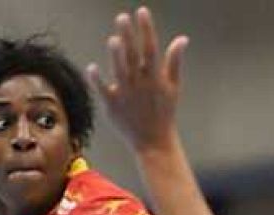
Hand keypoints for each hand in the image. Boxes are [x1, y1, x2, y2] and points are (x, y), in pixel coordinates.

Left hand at [87, 7, 187, 154]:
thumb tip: (182, 39)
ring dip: (117, 56)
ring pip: (120, 72)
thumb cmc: (163, 113)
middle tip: (122, 17)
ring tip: (113, 39)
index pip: (151, 48)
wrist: (154, 142)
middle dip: (129, 36)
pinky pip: (103, 92)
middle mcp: (140, 84)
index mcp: (155, 77)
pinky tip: (91, 67)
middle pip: (134, 56)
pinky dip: (98, 81)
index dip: (147, 29)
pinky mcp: (112, 107)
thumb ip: (175, 62)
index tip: (142, 11)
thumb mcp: (173, 87)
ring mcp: (126, 95)